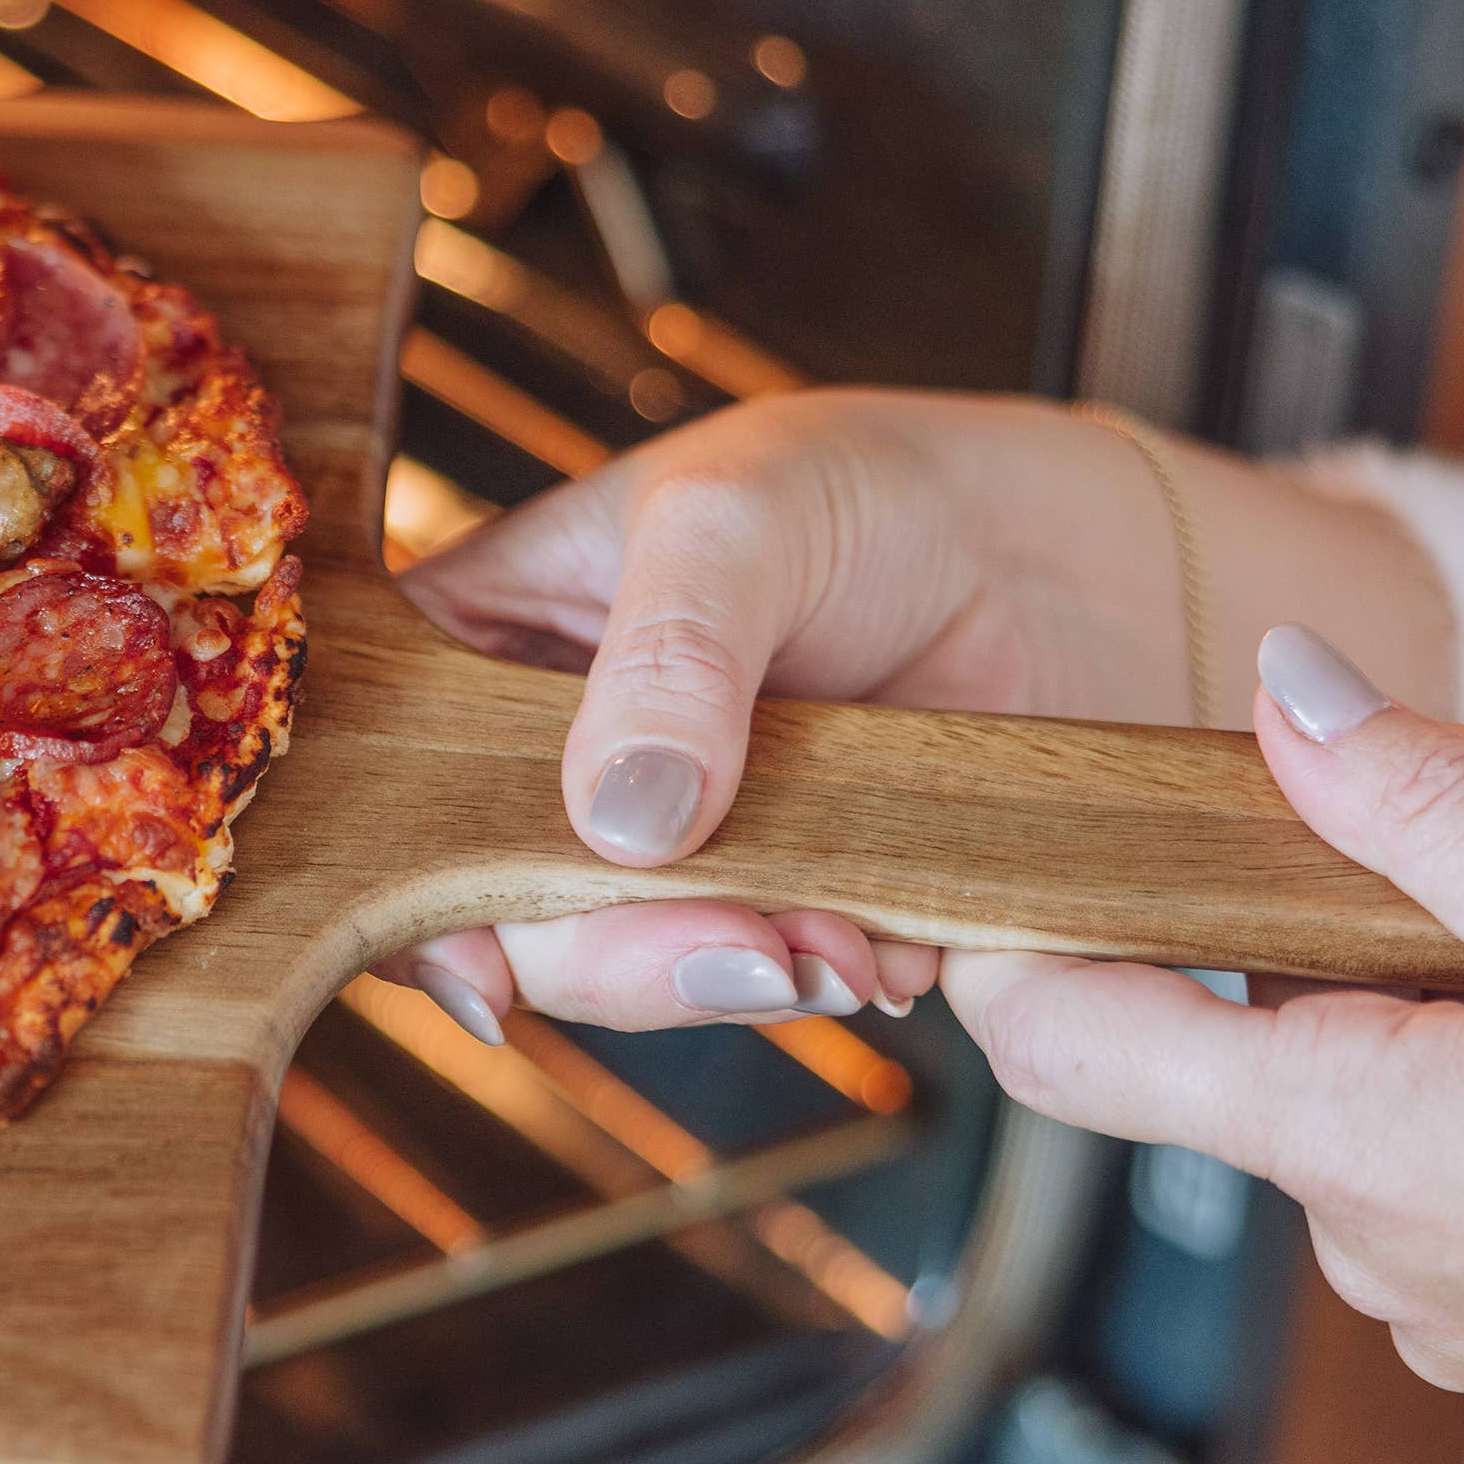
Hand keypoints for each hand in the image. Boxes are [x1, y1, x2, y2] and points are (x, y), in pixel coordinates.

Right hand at [385, 389, 1451, 1039]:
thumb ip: (668, 659)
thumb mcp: (740, 520)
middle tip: (739, 944)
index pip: (385, 775)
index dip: (406, 881)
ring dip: (723, 969)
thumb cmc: (873, 487)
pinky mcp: (767, 898)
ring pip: (622, 958)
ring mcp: (657, 838)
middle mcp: (548, 752)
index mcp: (486, 639)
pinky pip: (749, 973)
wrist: (1078, 563)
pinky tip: (886, 944)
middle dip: (610, 947)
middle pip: (500, 899)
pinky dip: (813, 976)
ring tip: (837, 944)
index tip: (475, 962)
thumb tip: (620, 823)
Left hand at [949, 627, 1463, 1417]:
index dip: (1017, 926)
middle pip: (1234, 1026)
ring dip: (1431, 981)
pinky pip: (1427, 1150)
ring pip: (1346, 1080)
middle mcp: (1360, 1235)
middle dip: (1326, 905)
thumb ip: (1444, 813)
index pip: (1062, 1035)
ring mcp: (1431, 1291)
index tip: (1023, 829)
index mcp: (1359, 1138)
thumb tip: (1283, 693)